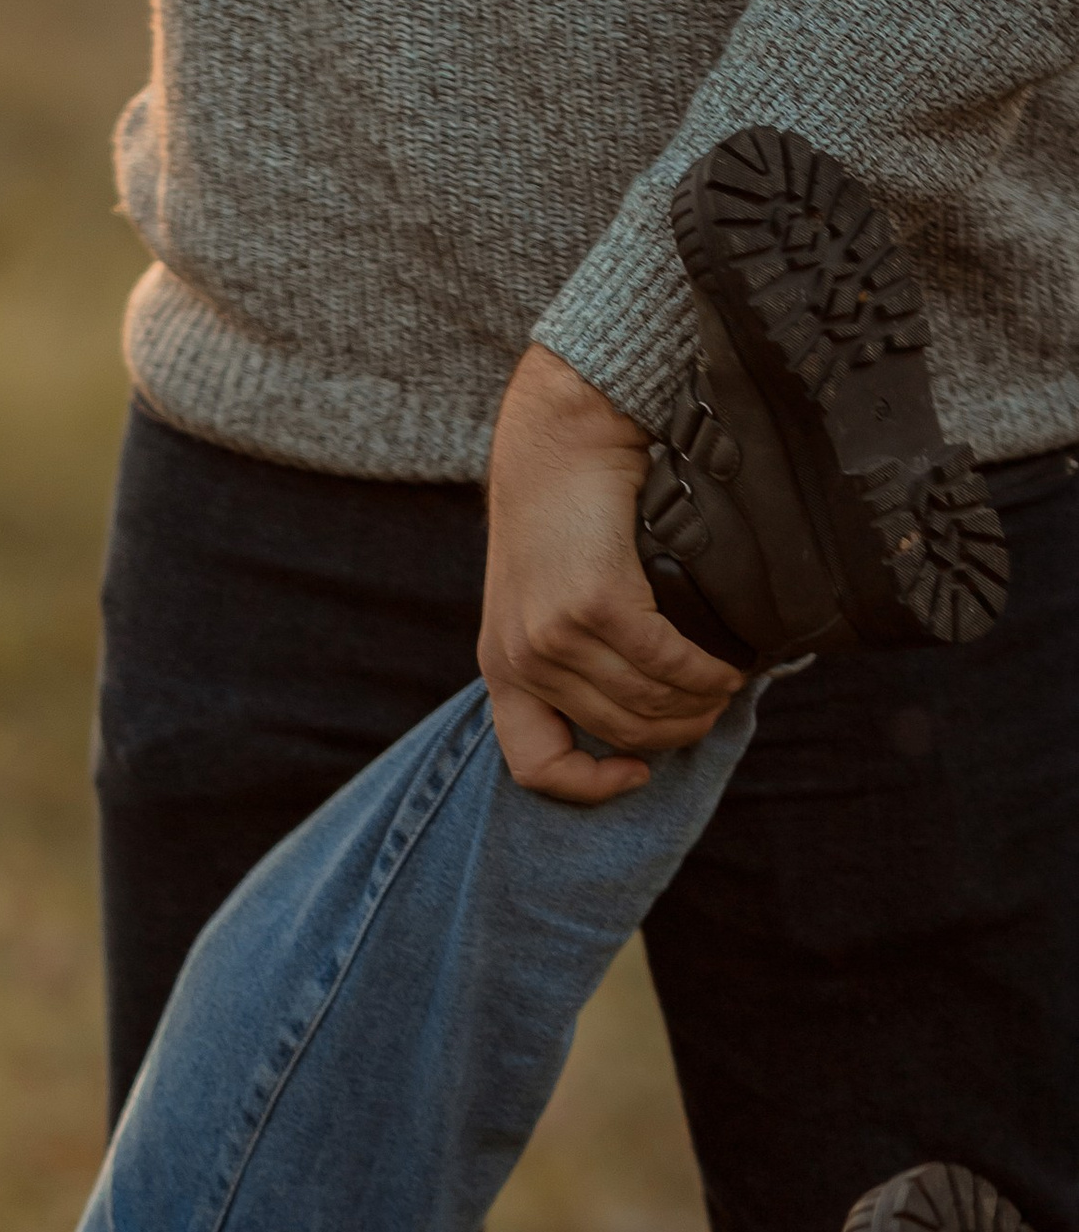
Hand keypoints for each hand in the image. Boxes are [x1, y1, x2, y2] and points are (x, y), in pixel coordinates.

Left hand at [479, 343, 739, 804]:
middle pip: (615, 733)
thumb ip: (573, 654)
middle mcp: (520, 660)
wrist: (560, 443)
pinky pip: (665, 664)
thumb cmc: (563, 518)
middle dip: (675, 733)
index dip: (589, 788)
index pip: (534, 766)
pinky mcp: (593, 605)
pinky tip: (728, 666)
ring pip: (646, 704)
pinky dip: (705, 673)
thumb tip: (646, 706)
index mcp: (502, 668)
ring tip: (728, 686)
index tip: (637, 774)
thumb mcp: (544, 599)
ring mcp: (553, 637)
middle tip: (713, 712)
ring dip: (700, 704)